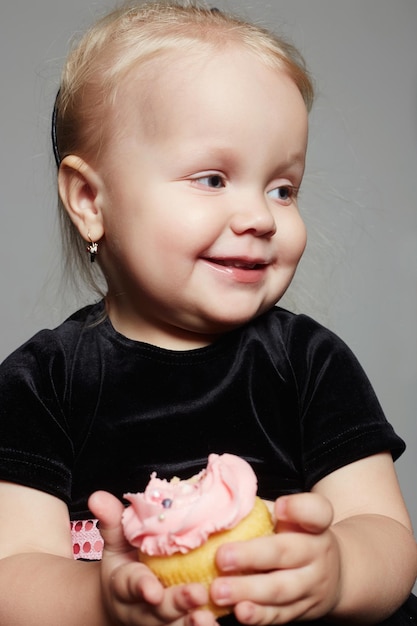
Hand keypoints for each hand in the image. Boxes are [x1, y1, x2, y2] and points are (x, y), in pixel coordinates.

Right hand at [89, 491, 216, 625]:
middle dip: (177, 603)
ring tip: (210, 617)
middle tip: (197, 595)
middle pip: (159, 610)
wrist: (123, 602)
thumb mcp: (115, 542)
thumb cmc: (124, 562)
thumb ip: (111, 520)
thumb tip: (98, 496)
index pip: (131, 585)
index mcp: (124, 584)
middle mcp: (141, 609)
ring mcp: (160, 622)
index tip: (152, 589)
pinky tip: (223, 619)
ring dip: (193, 623)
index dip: (141, 587)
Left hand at [210, 492, 341, 623]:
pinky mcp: (303, 611)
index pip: (316, 512)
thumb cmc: (294, 535)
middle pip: (286, 553)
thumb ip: (260, 509)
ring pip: (280, 590)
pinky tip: (239, 612)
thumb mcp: (287, 516)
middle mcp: (317, 554)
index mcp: (314, 524)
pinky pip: (279, 615)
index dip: (299, 508)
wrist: (331, 573)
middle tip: (221, 558)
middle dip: (252, 556)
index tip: (280, 507)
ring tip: (218, 590)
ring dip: (247, 591)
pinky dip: (259, 616)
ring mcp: (312, 586)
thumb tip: (220, 502)